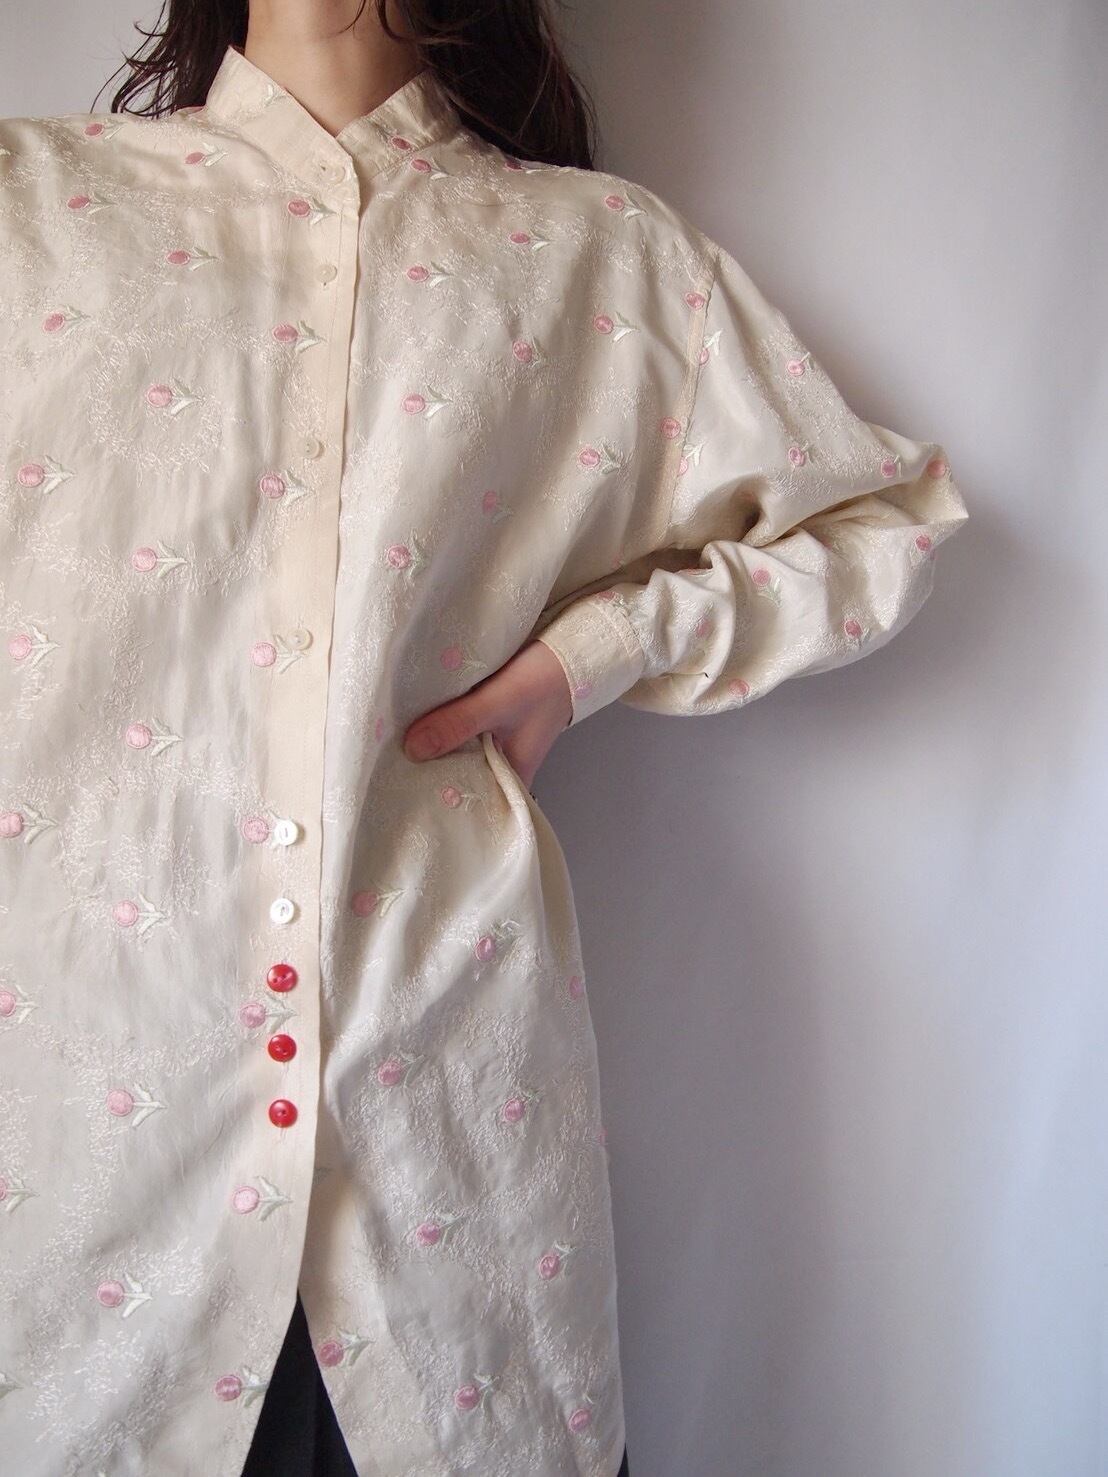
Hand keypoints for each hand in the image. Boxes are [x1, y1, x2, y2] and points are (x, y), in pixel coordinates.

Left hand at [402, 639, 572, 789]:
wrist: (566, 651)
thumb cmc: (545, 682)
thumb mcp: (498, 702)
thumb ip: (458, 723)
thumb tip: (413, 749)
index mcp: (513, 776)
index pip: (473, 804)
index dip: (441, 805)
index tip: (407, 801)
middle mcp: (502, 765)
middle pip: (459, 779)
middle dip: (429, 774)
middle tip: (390, 774)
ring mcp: (494, 744)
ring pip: (456, 754)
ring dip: (433, 749)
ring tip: (394, 752)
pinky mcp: (486, 724)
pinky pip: (458, 733)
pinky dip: (442, 729)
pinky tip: (417, 725)